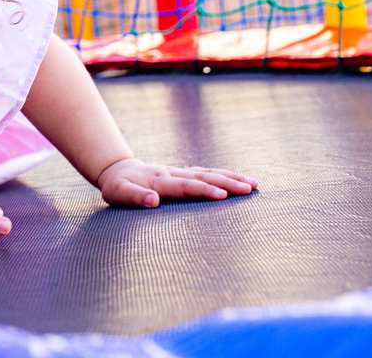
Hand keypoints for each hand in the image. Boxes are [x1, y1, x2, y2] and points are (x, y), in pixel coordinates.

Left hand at [96, 158, 256, 207]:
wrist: (117, 169)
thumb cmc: (117, 186)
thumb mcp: (118, 193)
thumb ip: (135, 197)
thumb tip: (153, 200)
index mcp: (159, 181)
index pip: (186, 186)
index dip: (204, 190)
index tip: (223, 196)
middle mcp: (172, 173)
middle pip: (204, 177)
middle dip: (228, 183)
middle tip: (251, 188)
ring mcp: (179, 172)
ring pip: (209, 173)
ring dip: (231, 177)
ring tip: (253, 183)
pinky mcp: (182, 173)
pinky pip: (206, 173)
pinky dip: (223, 175)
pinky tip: (238, 179)